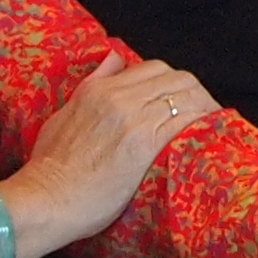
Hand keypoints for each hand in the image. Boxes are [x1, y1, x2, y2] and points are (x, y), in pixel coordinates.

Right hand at [0, 56, 217, 257]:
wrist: (45, 199)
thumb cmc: (50, 166)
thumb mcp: (64, 113)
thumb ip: (93, 84)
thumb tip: (114, 58)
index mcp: (99, 89)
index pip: (154, 68)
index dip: (175, 81)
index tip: (184, 97)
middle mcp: (118, 98)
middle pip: (176, 79)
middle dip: (196, 92)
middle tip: (205, 110)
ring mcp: (132, 120)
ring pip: (184, 97)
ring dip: (204, 107)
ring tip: (213, 121)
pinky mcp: (143, 145)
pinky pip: (183, 122)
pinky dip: (201, 124)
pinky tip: (209, 134)